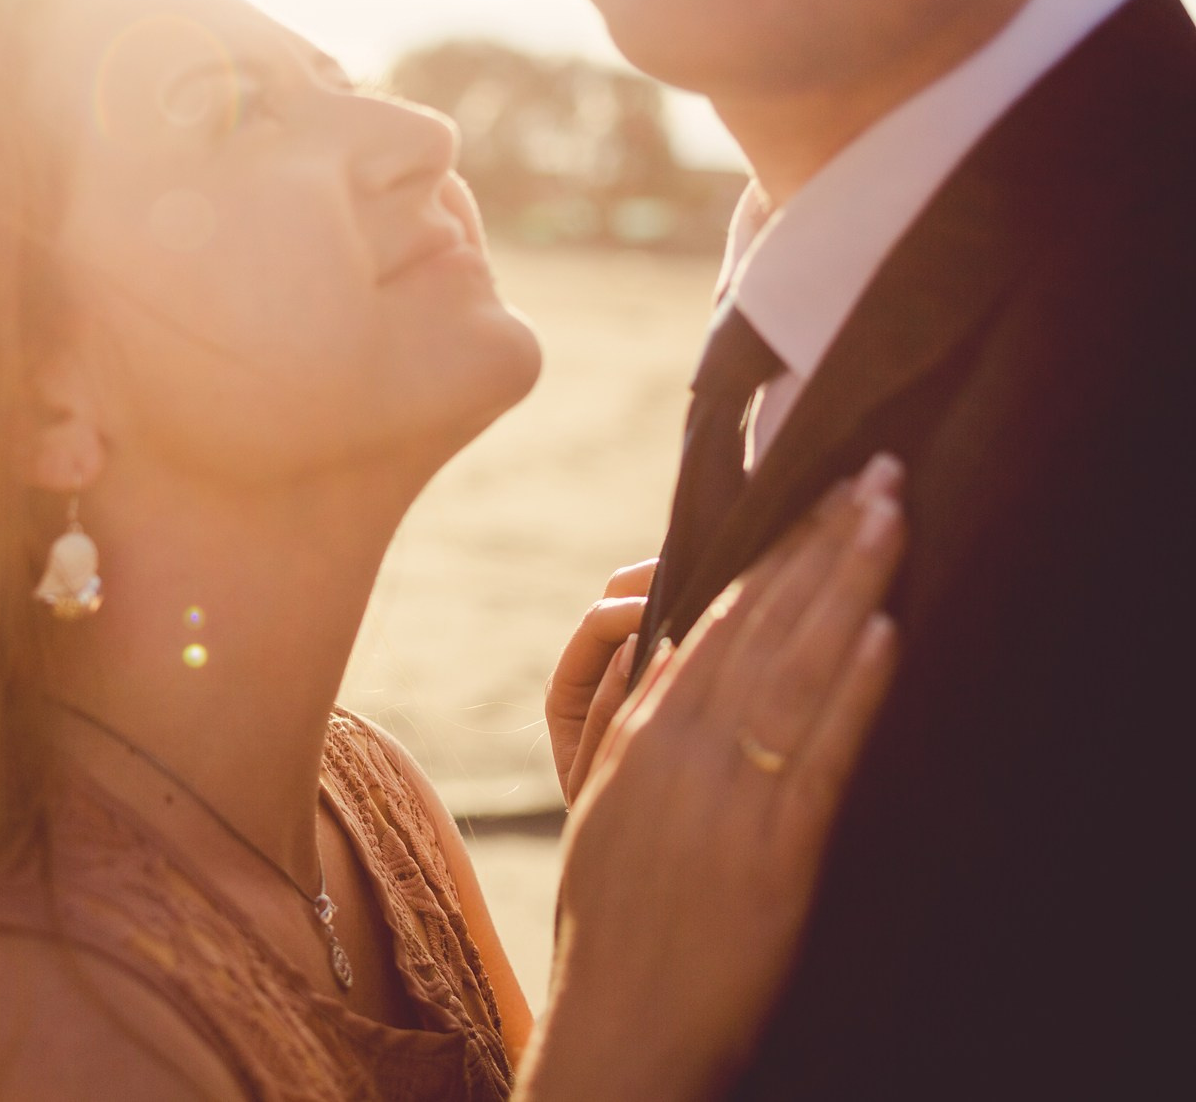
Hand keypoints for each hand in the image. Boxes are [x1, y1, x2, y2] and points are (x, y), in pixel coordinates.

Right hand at [519, 454, 906, 1101]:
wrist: (616, 1029)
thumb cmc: (615, 927)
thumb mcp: (610, 809)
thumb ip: (645, 732)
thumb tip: (680, 661)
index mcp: (640, 735)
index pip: (712, 617)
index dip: (771, 551)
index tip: (815, 493)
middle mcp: (677, 749)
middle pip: (757, 622)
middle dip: (820, 541)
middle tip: (872, 470)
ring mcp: (722, 797)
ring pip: (791, 665)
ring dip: (846, 583)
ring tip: (888, 515)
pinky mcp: (770, 853)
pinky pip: (818, 754)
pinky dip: (853, 687)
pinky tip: (885, 632)